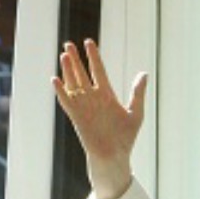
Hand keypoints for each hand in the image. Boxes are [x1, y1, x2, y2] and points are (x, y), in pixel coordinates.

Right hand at [53, 37, 147, 198]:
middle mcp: (93, 98)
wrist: (113, 156)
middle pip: (82, 74)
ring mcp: (84, 106)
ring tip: (64, 55)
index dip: (93, 56)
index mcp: (107, 95)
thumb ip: (137, 93)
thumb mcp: (136, 113)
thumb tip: (144, 73)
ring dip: (68, 70)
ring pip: (73, 84)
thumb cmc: (126, 137)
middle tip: (68, 43)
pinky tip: (55, 78)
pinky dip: (60, 90)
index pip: (98, 70)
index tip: (88, 42)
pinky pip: (66, 101)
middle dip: (76, 59)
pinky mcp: (76, 116)